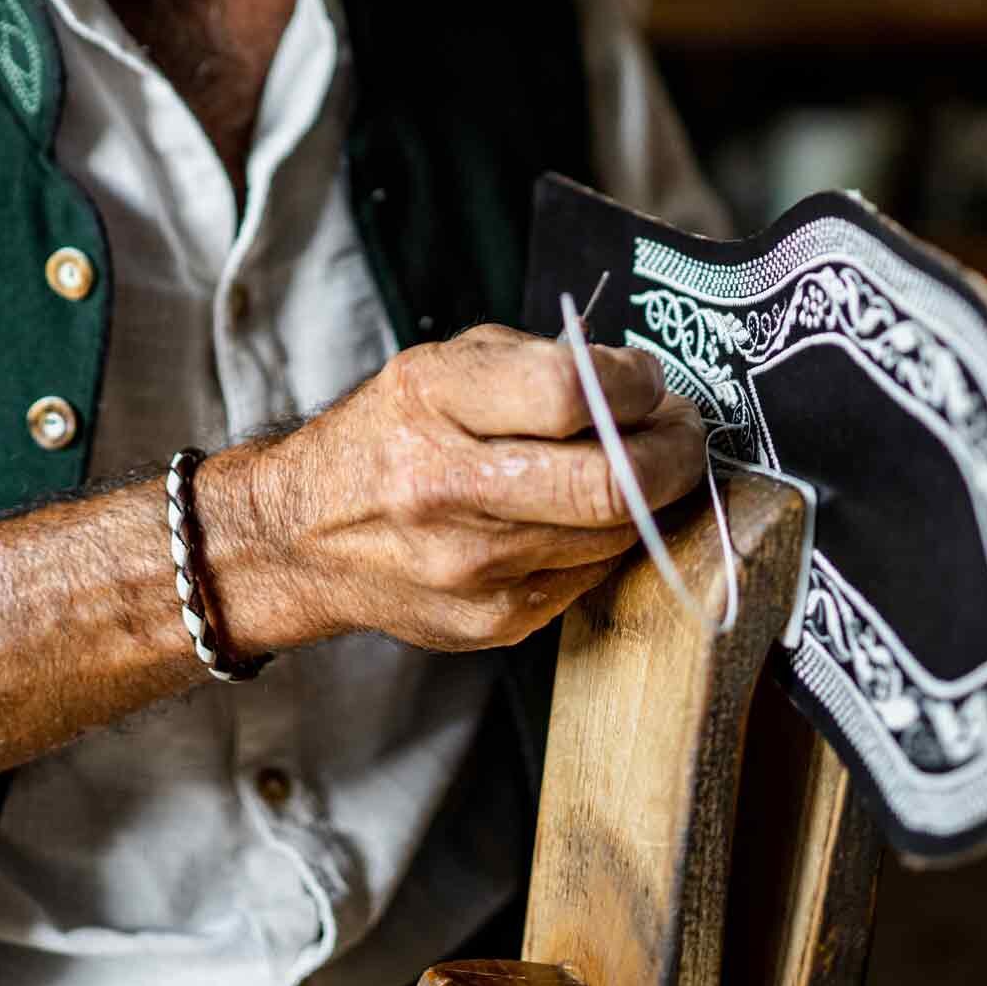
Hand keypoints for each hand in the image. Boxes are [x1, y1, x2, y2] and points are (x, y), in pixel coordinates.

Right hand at [198, 324, 706, 654]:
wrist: (303, 536)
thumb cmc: (388, 435)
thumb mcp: (443, 365)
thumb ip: (539, 364)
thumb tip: (641, 389)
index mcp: (432, 401)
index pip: (570, 393)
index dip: (634, 385)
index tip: (645, 381)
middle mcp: (446, 488)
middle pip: (611, 483)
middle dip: (675, 452)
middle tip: (682, 430)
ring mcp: (472, 567)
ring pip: (616, 533)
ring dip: (648, 497)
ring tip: (636, 465)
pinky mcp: (494, 621)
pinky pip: (592, 575)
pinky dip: (605, 541)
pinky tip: (581, 516)